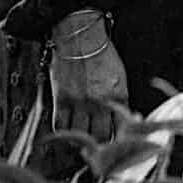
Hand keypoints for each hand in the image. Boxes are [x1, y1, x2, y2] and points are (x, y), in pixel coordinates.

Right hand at [48, 11, 127, 140]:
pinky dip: (63, 133)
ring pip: (80, 135)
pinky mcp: (61, 97)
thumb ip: (119, 101)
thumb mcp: (118, 77)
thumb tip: (122, 124)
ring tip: (80, 142)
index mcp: (119, 95)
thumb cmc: (101, 55)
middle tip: (95, 148)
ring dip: (80, 142)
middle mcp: (100, 100)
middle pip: (100, 137)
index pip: (121, 130)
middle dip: (98, 145)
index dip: (117, 142)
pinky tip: (66, 133)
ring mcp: (79, 100)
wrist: (80, 34)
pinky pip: (60, 125)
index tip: (113, 148)